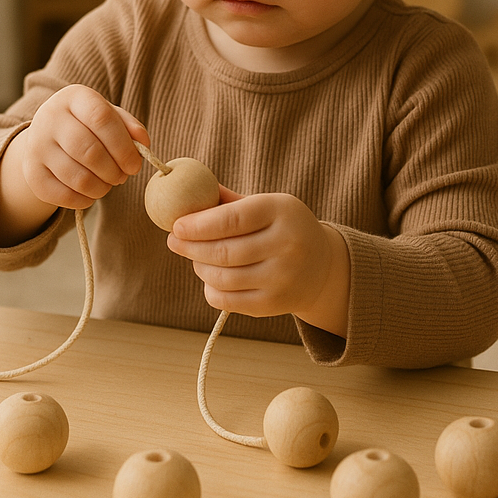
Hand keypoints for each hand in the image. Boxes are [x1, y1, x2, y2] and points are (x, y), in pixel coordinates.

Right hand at [0, 85, 147, 245]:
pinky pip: (63, 196)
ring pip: (78, 178)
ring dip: (101, 188)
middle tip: (122, 177)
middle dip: (113, 171)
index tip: (135, 165)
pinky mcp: (31, 172)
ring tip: (107, 183)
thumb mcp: (110, 116)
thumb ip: (131, 127)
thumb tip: (143, 144)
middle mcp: (49, 117)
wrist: (48, 135)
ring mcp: (36, 145)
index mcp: (74, 98)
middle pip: (89, 151)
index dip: (123, 146)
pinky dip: (84, 200)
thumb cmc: (88, 125)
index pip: (101, 118)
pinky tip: (90, 192)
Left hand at [167, 188, 350, 336]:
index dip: (199, 224)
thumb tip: (187, 194)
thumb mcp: (267, 205)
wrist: (323, 266)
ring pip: (223, 278)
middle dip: (191, 247)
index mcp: (282, 211)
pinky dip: (211, 289)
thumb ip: (229, 202)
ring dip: (199, 267)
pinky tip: (210, 278)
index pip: (233, 219)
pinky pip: (228, 301)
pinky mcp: (275, 304)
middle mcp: (287, 245)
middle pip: (224, 251)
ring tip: (195, 258)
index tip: (176, 226)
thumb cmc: (283, 228)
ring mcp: (282, 278)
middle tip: (174, 241)